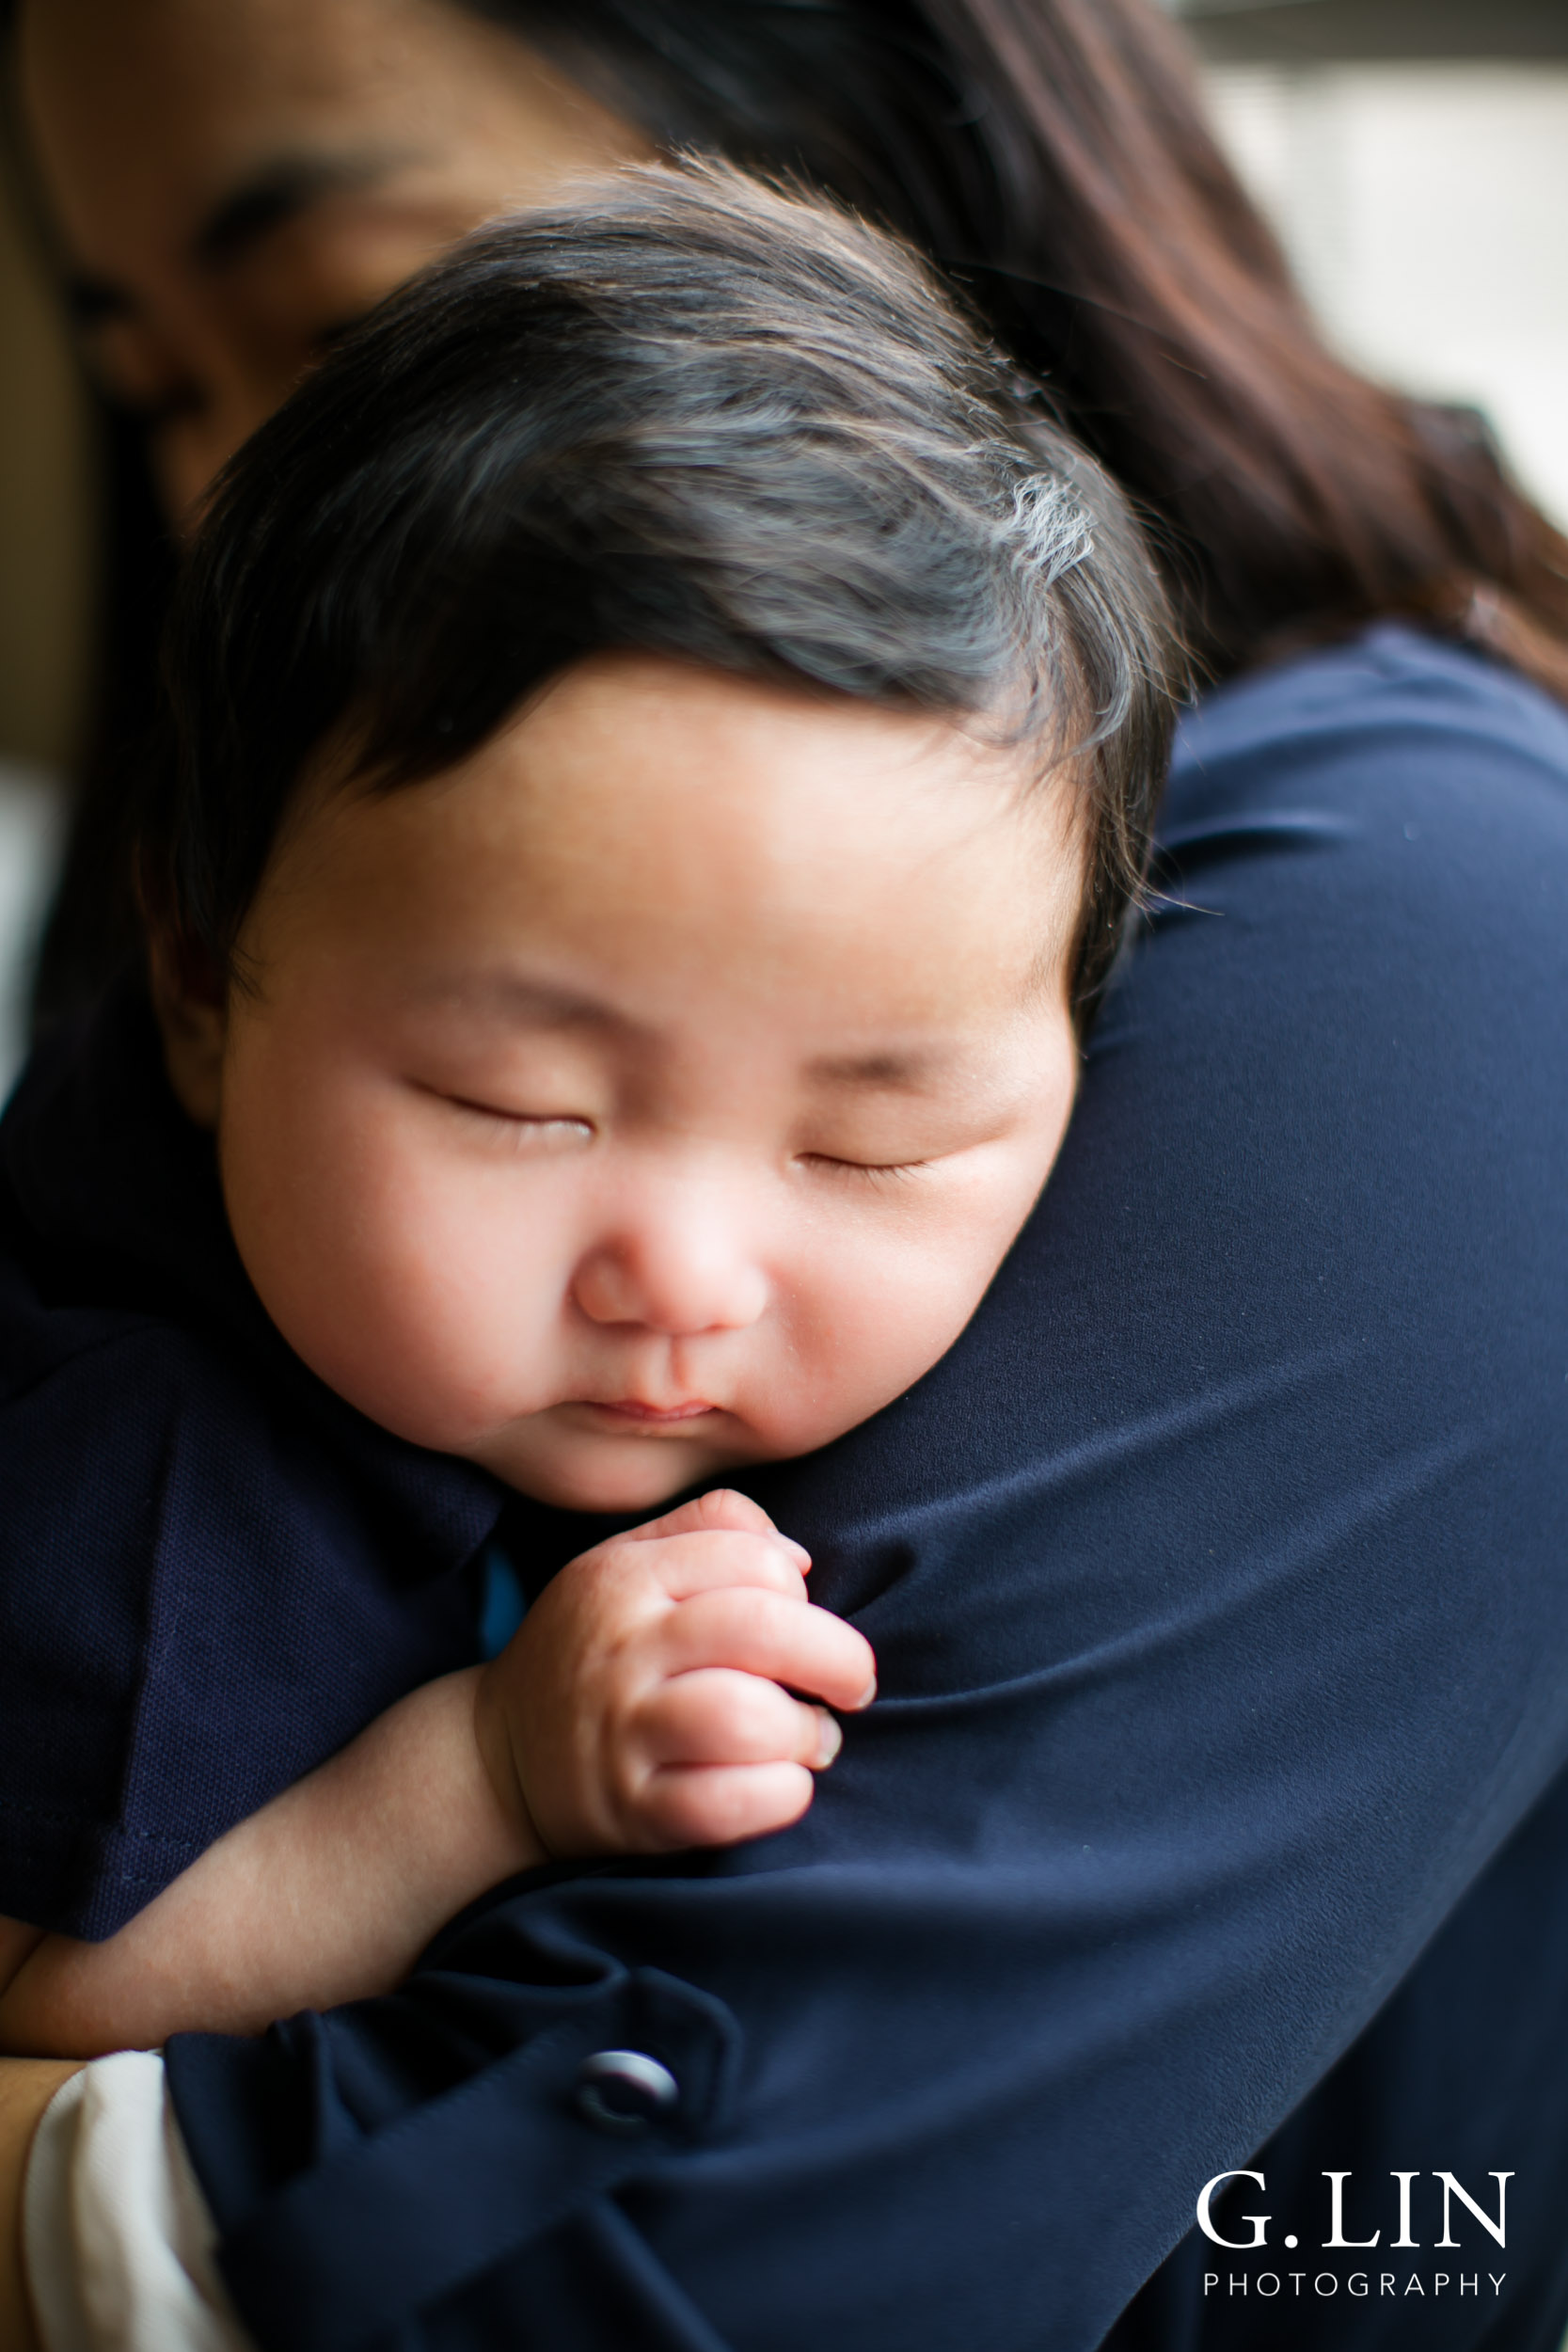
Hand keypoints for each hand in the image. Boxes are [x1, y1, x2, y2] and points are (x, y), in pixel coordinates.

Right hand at [474, 1490, 876, 1854]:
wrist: (494, 1757)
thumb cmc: (590, 1651)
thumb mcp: (624, 1564)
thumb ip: (711, 1531)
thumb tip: (801, 1557)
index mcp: (625, 1577)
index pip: (752, 1557)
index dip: (802, 1590)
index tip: (808, 1620)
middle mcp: (622, 1648)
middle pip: (762, 1627)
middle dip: (837, 1657)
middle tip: (852, 1685)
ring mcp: (623, 1733)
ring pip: (745, 1717)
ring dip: (806, 1732)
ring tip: (812, 1740)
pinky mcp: (631, 1811)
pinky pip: (723, 1805)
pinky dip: (778, 1796)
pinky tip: (785, 1786)